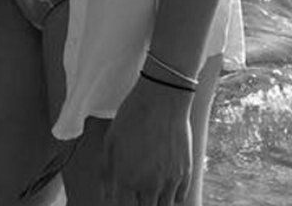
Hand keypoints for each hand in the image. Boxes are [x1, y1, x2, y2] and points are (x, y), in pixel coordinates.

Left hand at [101, 76, 192, 204]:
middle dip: (139, 202)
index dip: (122, 203)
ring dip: (156, 201)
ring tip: (151, 188)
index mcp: (127, 179)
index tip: (123, 196)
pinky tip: (165, 183)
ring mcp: (170, 180)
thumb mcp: (111, 139)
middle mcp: (149, 185)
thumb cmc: (133, 115)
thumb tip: (106, 194)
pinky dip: (173, 195)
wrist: (163, 96)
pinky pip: (180, 198)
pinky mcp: (185, 172)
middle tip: (137, 191)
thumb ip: (107, 171)